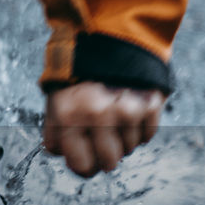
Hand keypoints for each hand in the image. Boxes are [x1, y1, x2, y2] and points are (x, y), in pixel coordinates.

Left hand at [43, 82, 164, 177]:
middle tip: (102, 138)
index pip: (82, 166)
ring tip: (115, 115)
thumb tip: (73, 162)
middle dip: (105, 155)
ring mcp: (126, 109)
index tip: (85, 156)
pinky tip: (130, 109)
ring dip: (123, 138)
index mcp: (69, 116)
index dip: (84, 164)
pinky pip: (147, 135)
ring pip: (129, 149)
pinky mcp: (149, 103)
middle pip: (109, 163)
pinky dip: (139, 128)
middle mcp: (97, 114)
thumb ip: (58, 136)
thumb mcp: (55, 102)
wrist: (109, 37)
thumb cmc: (78, 76)